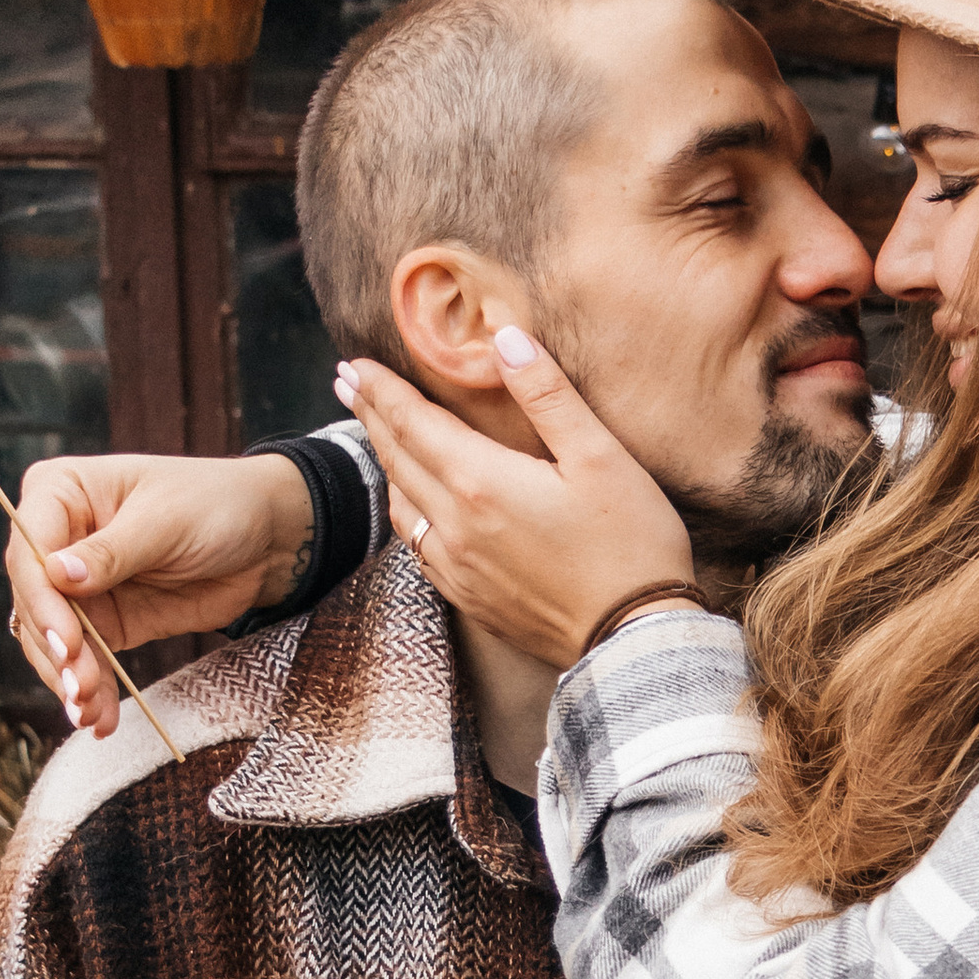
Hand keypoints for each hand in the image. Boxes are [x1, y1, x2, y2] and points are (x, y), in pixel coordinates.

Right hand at [7, 452, 313, 737]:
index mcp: (59, 493)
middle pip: (34, 604)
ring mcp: (78, 585)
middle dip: (56, 652)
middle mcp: (57, 539)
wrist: (265, 538)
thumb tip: (56, 575)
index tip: (67, 641)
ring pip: (51, 640)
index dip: (42, 602)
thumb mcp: (165, 521)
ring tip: (89, 715)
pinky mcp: (106, 621)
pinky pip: (86, 661)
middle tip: (81, 689)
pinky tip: (99, 720)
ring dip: (68, 681)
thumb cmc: (214, 504)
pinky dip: (92, 691)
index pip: (29, 552)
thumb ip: (111, 552)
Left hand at [339, 332, 698, 668]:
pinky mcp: (470, 598)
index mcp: (481, 482)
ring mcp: (457, 567)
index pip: (413, 422)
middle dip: (370, 416)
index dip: (381, 390)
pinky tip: (413, 505)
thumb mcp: (600, 456)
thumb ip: (548, 395)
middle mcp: (455, 526)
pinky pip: (418, 546)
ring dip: (385, 464)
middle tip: (344, 384)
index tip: (354, 365)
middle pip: (397, 459)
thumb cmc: (630, 544)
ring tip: (376, 436)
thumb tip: (506, 338)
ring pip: (401, 505)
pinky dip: (407, 512)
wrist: (634, 640)